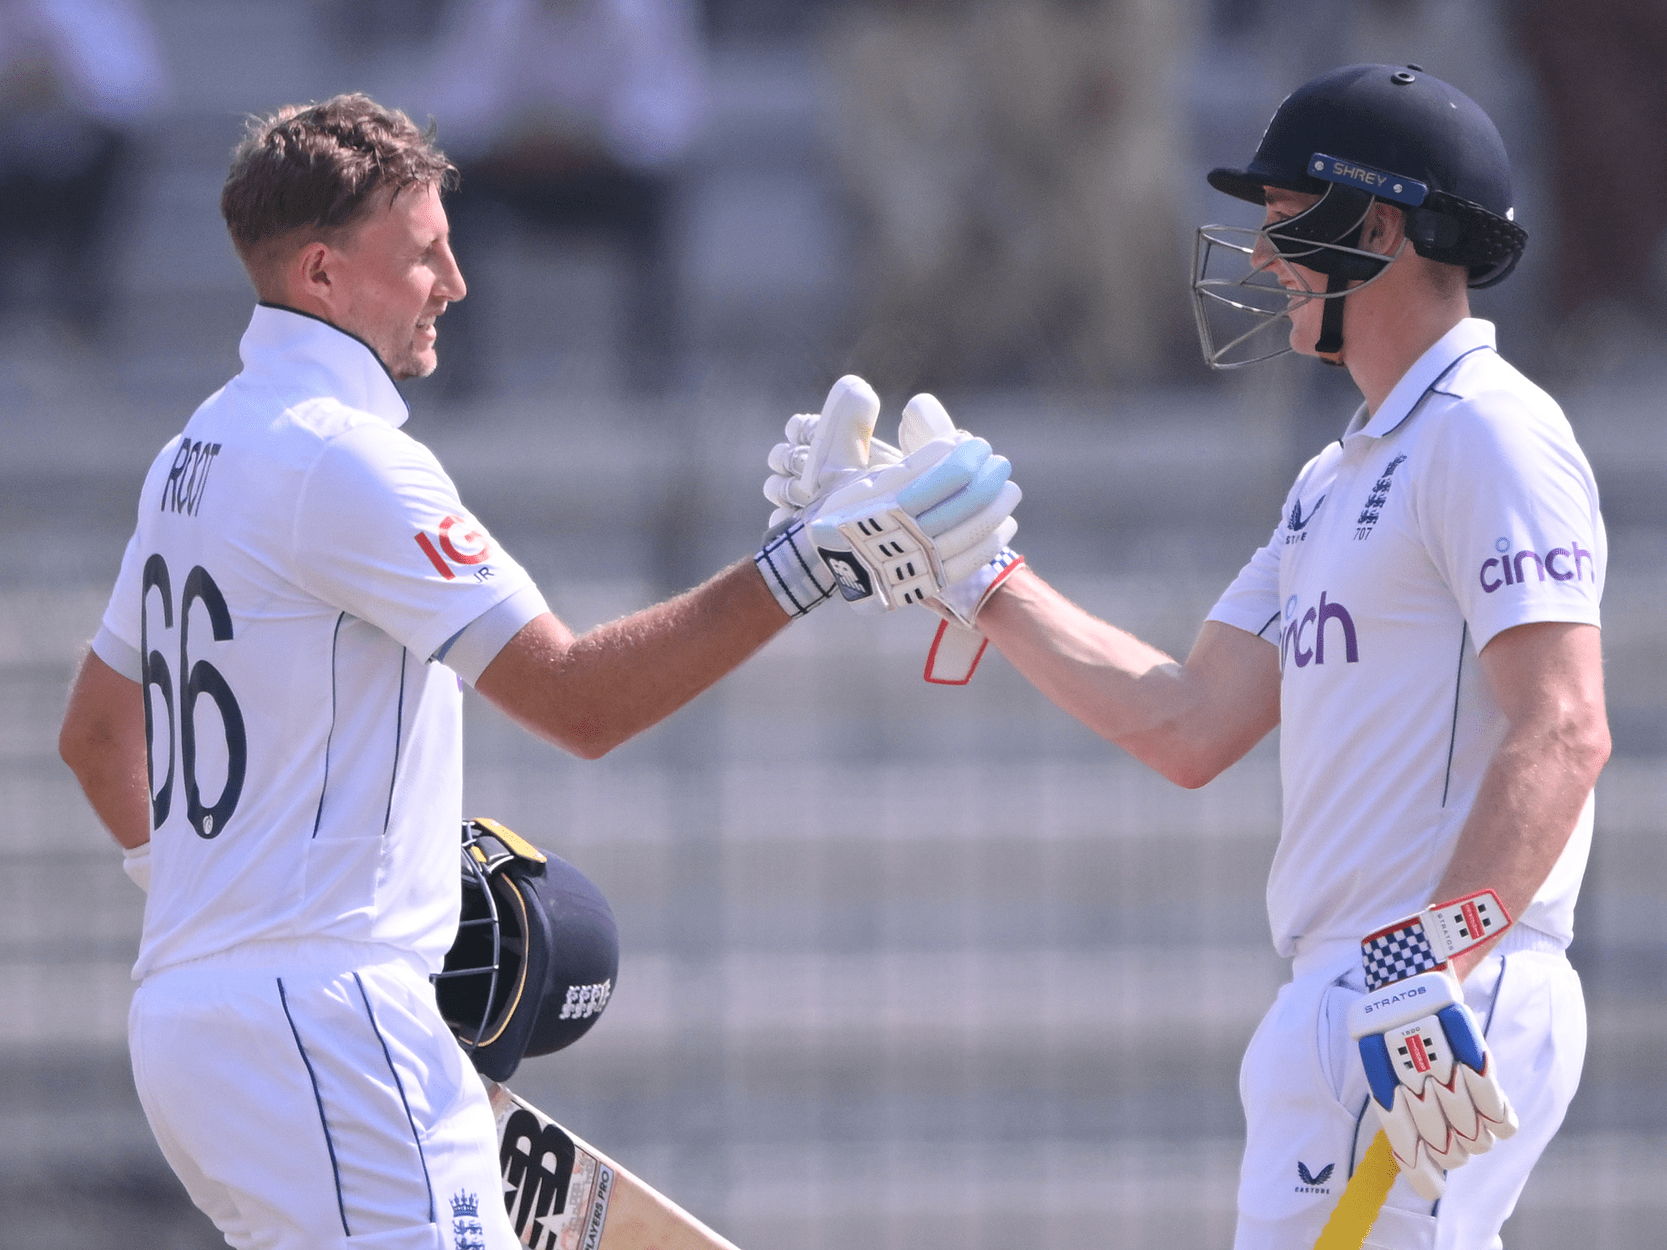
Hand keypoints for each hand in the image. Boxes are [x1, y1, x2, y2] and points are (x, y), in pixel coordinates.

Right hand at [756, 382, 1019, 619]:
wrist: (827, 562)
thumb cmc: (844, 511)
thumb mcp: (857, 476)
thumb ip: (891, 453)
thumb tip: (931, 431)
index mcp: (888, 501)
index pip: (948, 474)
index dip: (969, 456)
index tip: (977, 444)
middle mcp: (905, 532)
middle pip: (968, 501)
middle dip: (990, 478)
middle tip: (1000, 462)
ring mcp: (919, 560)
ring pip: (973, 530)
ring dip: (999, 506)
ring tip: (1009, 489)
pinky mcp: (928, 581)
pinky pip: (970, 560)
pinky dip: (993, 540)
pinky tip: (1005, 523)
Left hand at [1346, 891, 1518, 1200]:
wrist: (1418, 950)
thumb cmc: (1397, 1000)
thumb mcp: (1379, 1039)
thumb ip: (1393, 1086)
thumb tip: (1408, 1145)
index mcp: (1379, 1068)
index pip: (1400, 1135)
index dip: (1418, 1168)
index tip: (1430, 1187)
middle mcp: (1409, 1067)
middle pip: (1442, 1141)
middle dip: (1453, 1151)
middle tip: (1457, 1146)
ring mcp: (1442, 1057)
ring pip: (1473, 1129)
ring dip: (1478, 1136)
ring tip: (1476, 1127)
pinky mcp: (1471, 1045)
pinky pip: (1497, 1105)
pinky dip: (1501, 1118)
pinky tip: (1499, 1120)